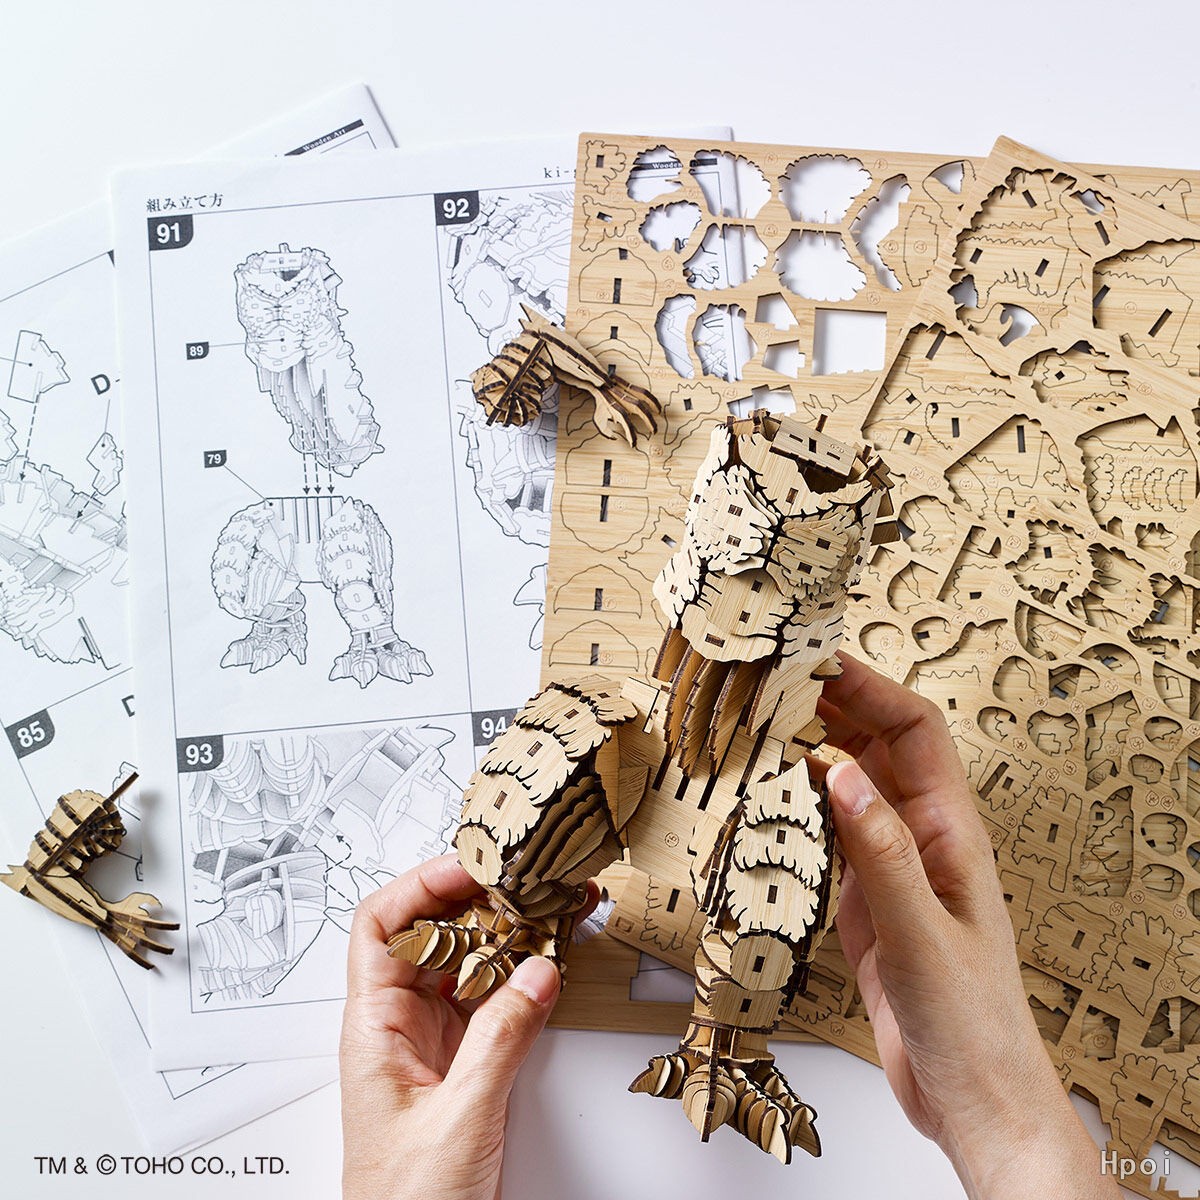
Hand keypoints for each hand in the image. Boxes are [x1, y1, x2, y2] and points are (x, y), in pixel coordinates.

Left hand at [340, 856, 583, 1199]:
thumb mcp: (459, 1119)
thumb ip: (501, 1041)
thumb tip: (537, 972)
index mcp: (372, 1029)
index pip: (380, 926)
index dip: (421, 885)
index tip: (472, 865)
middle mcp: (397, 1027)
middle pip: (430, 936)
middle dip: (478, 901)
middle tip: (527, 881)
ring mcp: (430, 1045)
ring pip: (464, 966)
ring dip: (504, 935)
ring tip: (547, 911)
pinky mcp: (460, 1066)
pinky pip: (487, 1001)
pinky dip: (518, 976)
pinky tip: (546, 963)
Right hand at [819, 653, 1117, 1199]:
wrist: (971, 1095)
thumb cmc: (970, 1021)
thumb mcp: (922, 934)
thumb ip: (882, 854)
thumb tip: (845, 773)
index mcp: (952, 833)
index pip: (913, 730)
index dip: (868, 688)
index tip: (816, 662)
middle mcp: (922, 839)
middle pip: (878, 747)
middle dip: (831, 707)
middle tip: (772, 686)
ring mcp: (893, 868)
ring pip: (851, 787)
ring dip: (812, 753)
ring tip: (761, 730)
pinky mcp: (867, 901)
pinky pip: (832, 835)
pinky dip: (801, 809)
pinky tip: (771, 802)